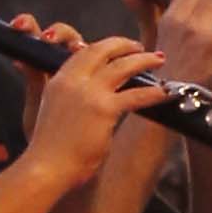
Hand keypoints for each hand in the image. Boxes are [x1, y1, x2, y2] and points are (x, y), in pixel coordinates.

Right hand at [17, 31, 163, 191]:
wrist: (46, 167)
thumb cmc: (50, 148)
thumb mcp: (49, 111)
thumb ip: (66, 96)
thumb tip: (86, 97)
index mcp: (59, 80)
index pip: (85, 52)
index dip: (106, 47)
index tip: (120, 49)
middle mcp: (73, 81)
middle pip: (103, 50)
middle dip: (126, 45)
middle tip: (141, 48)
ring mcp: (89, 93)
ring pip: (123, 66)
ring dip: (144, 61)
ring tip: (158, 60)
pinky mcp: (104, 109)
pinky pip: (136, 95)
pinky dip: (154, 92)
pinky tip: (165, 93)